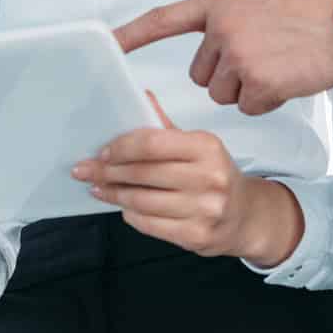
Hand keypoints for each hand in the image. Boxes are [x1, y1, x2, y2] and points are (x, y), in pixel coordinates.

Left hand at [72, 94, 304, 265]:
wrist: (246, 216)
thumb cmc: (215, 176)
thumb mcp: (197, 147)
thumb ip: (165, 128)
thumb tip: (140, 96)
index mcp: (206, 147)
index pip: (152, 143)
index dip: (121, 148)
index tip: (102, 152)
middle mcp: (208, 177)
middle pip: (143, 173)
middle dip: (108, 172)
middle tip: (86, 171)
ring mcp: (204, 209)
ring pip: (142, 201)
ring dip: (114, 194)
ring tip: (99, 188)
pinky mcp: (197, 236)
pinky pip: (150, 224)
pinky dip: (130, 214)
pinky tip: (123, 207)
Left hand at [113, 0, 332, 115]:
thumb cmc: (310, 10)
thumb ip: (229, 17)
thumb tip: (213, 43)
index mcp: (220, 2)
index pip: (164, 19)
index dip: (133, 34)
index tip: (107, 43)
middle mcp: (222, 26)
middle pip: (202, 74)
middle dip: (228, 75)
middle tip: (264, 57)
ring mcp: (239, 54)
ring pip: (223, 94)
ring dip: (249, 89)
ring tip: (279, 65)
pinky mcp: (258, 82)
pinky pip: (248, 106)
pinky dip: (268, 101)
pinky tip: (289, 79)